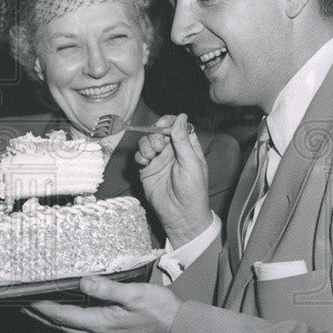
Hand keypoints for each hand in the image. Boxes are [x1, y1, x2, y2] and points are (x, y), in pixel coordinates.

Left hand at [27, 275, 182, 332]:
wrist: (178, 328)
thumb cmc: (159, 311)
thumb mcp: (134, 294)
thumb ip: (107, 289)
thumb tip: (82, 282)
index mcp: (100, 323)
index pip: (63, 316)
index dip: (43, 308)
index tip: (27, 299)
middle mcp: (98, 332)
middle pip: (61, 326)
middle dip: (40, 316)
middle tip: (22, 304)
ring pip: (69, 328)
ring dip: (50, 319)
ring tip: (36, 308)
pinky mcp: (109, 332)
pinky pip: (79, 327)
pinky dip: (65, 319)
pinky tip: (64, 312)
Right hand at [135, 113, 210, 246]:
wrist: (181, 215)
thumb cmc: (193, 191)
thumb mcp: (191, 163)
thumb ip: (183, 140)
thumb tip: (181, 117)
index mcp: (188, 148)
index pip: (178, 127)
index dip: (170, 122)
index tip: (162, 124)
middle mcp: (172, 152)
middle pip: (160, 132)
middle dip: (156, 134)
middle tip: (158, 145)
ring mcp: (158, 161)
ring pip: (147, 142)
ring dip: (146, 145)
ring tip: (151, 156)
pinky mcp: (147, 170)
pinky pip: (139, 156)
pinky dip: (139, 155)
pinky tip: (144, 162)